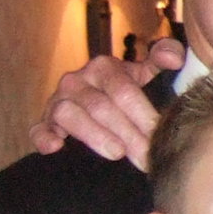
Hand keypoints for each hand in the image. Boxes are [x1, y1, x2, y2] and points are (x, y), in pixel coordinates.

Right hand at [31, 38, 181, 166]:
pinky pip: (38, 129)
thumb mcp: (147, 72)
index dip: (142, 113)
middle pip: (100, 106)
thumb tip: (174, 59)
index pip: (124, 90)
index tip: (159, 134)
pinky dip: (44, 137)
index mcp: (103, 67)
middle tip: (146, 156)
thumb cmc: (128, 90)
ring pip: (69, 115)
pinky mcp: (45, 122)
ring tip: (117, 153)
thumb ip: (164, 58)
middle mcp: (76, 81)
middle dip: (126, 133)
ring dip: (93, 135)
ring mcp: (58, 101)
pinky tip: (56, 147)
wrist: (99, 103)